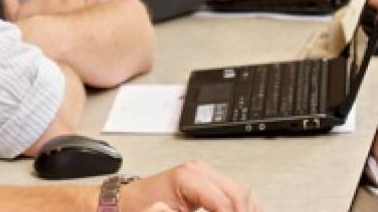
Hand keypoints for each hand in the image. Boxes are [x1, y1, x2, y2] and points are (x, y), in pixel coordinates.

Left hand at [121, 161, 261, 211]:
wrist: (129, 201)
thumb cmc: (141, 208)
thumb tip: (221, 211)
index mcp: (189, 177)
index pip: (224, 203)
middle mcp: (200, 170)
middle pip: (239, 194)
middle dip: (244, 211)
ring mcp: (206, 173)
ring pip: (242, 191)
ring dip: (248, 209)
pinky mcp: (208, 180)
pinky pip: (236, 191)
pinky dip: (245, 206)